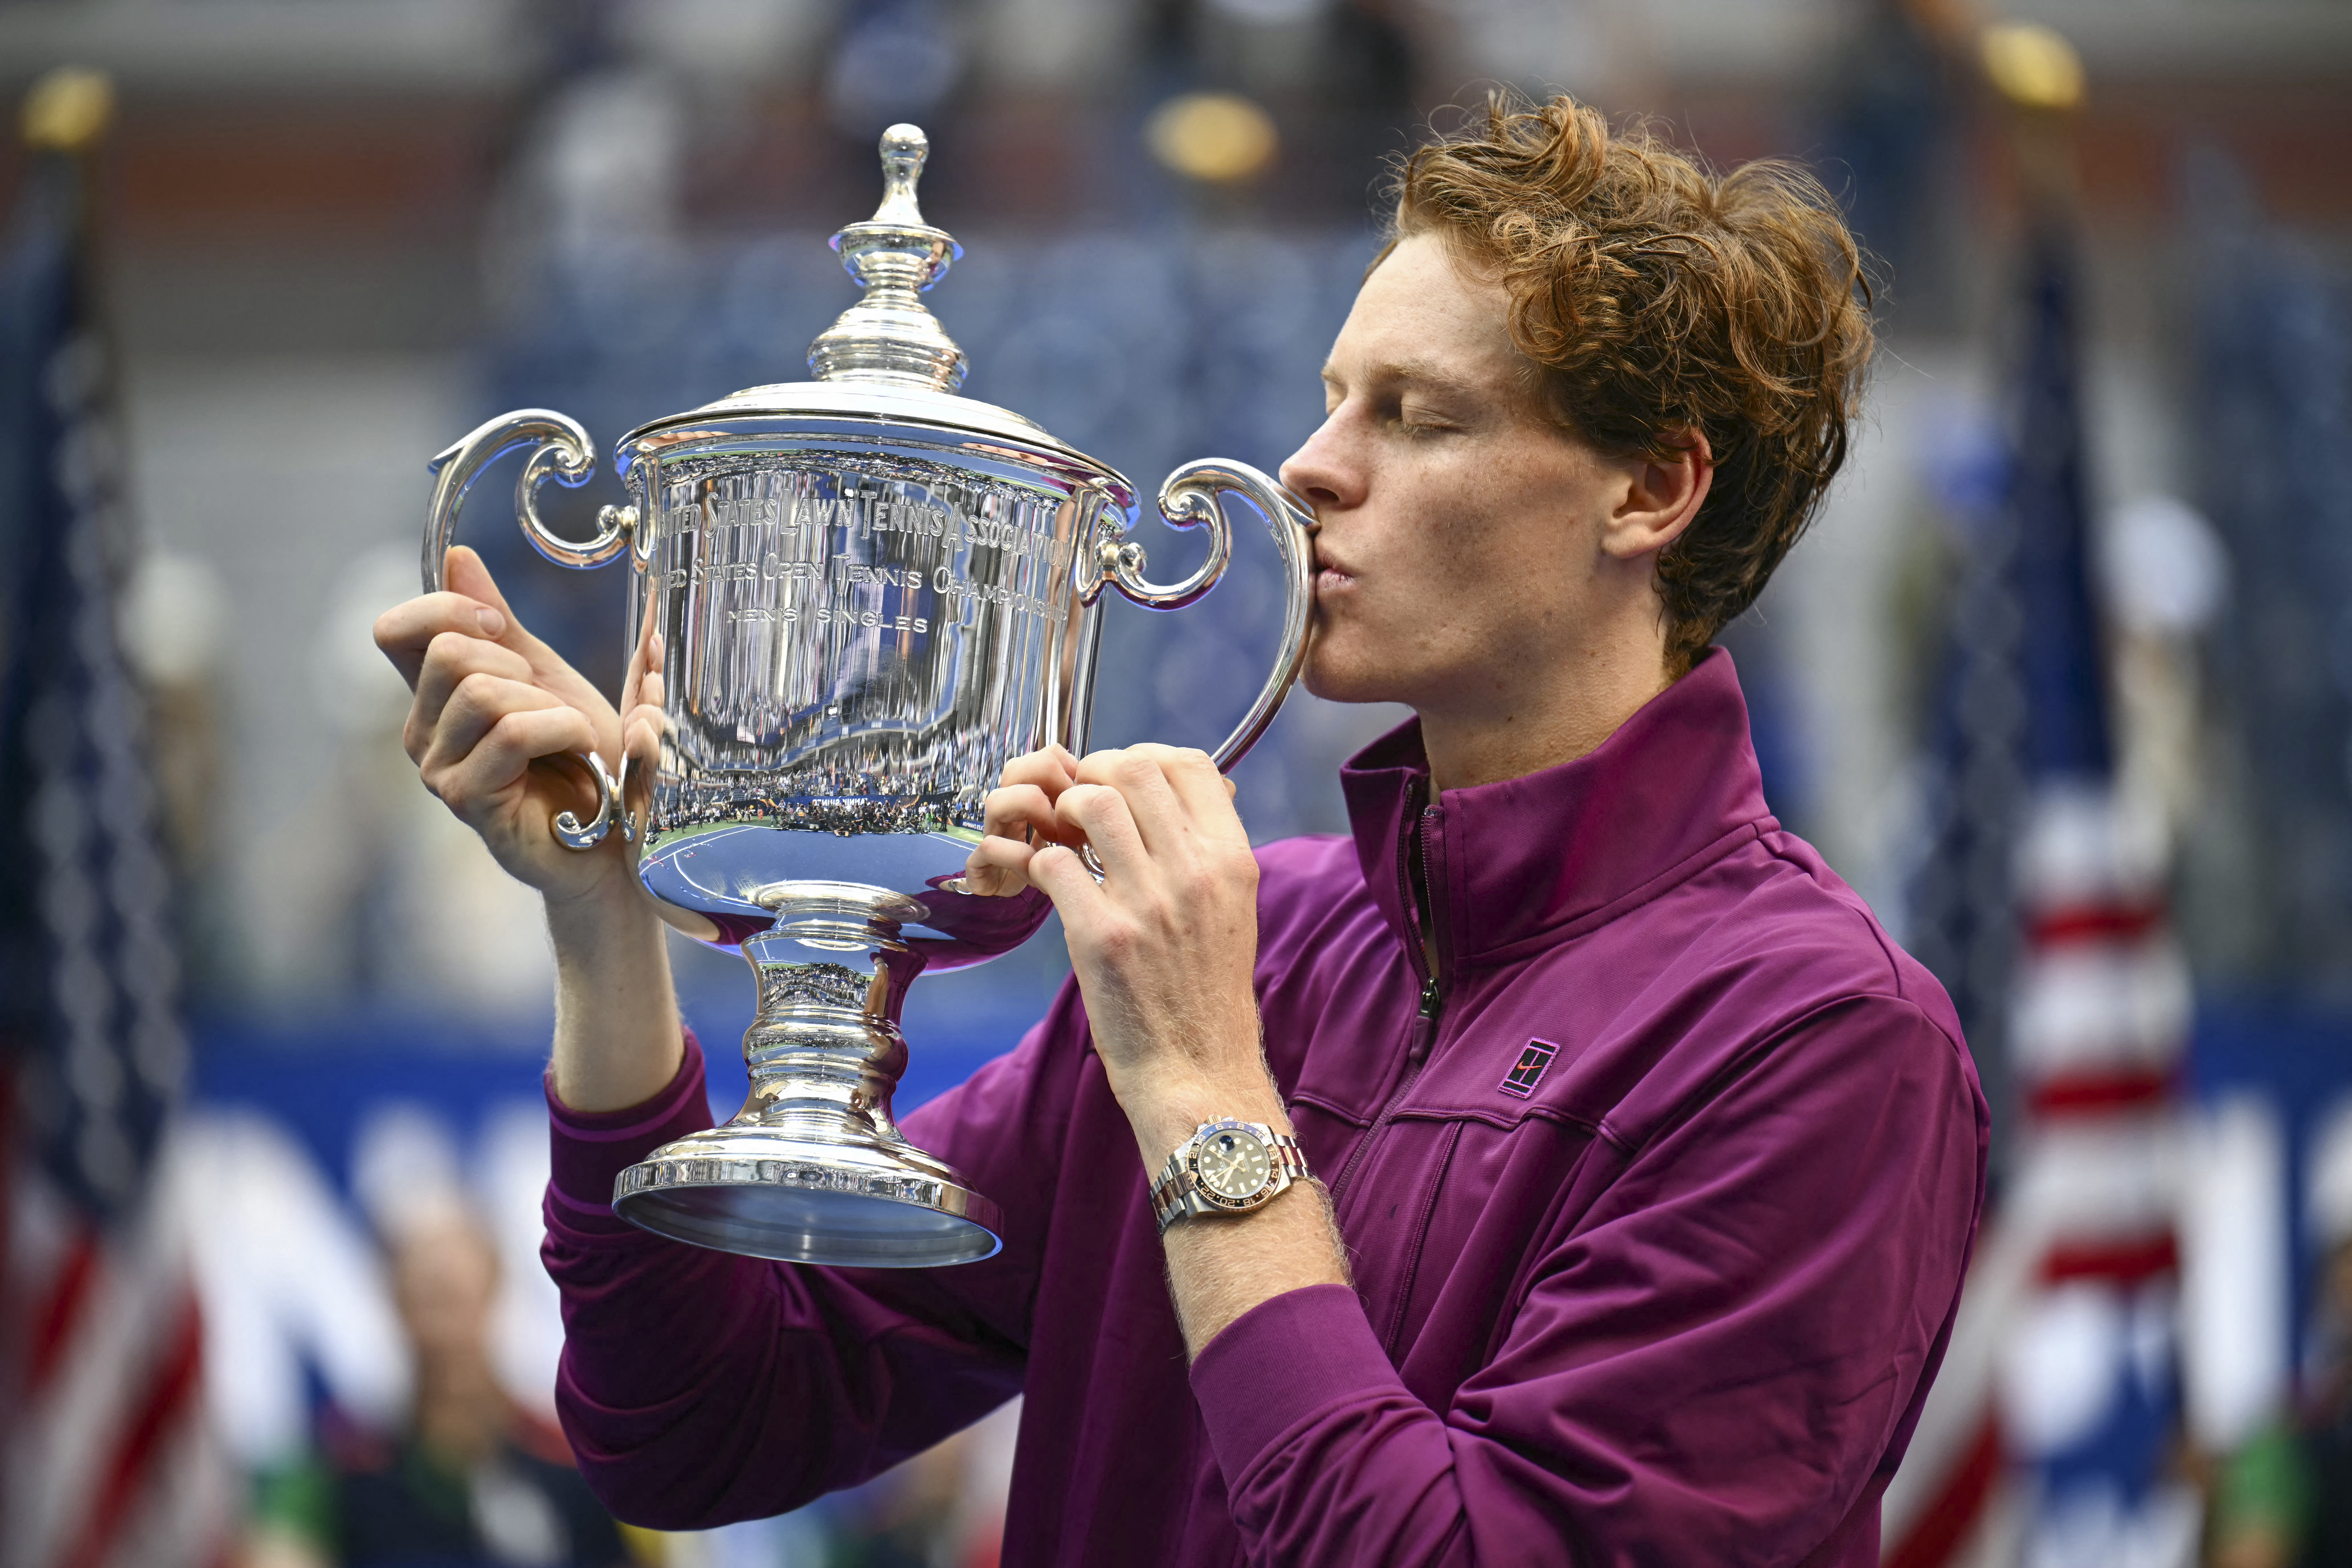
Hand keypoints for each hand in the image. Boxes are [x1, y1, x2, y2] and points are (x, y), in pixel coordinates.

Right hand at [373, 545, 649, 904]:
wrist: (614, 832)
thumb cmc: (580, 759)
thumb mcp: (544, 676)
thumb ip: (498, 624)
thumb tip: (457, 557)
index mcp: (433, 698)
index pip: (395, 630)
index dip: (446, 609)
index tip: (497, 624)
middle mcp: (422, 734)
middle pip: (448, 654)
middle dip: (516, 665)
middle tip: (552, 704)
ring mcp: (438, 771)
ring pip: (480, 693)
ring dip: (546, 704)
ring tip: (569, 734)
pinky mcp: (467, 801)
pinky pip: (510, 734)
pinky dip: (560, 729)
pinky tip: (578, 750)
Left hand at [970, 745, 1269, 1132]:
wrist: (1199, 1072)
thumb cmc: (1206, 994)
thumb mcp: (1231, 910)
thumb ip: (1206, 852)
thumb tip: (1171, 798)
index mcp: (1233, 861)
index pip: (1189, 764)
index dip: (1143, 758)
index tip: (1122, 782)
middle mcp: (1195, 873)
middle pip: (1133, 770)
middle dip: (1096, 776)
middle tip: (1082, 808)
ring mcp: (1148, 903)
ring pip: (1090, 804)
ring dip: (1064, 813)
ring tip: (1065, 841)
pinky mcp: (1101, 937)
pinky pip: (1054, 864)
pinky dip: (1041, 865)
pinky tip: (1050, 885)